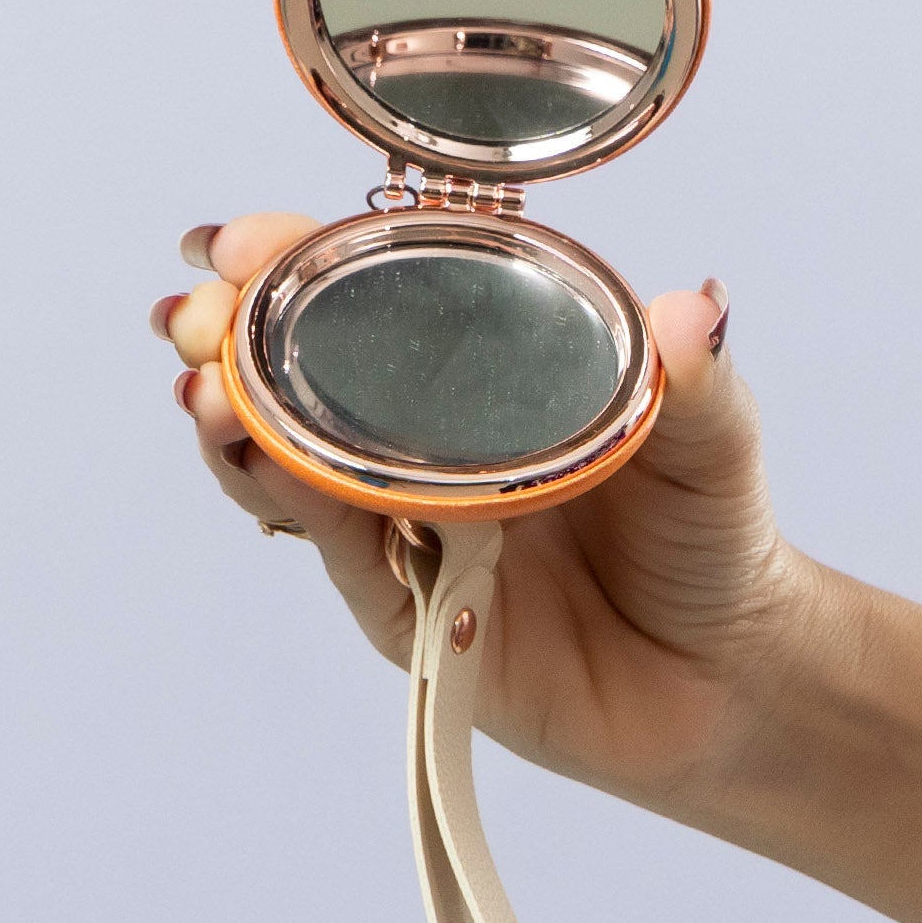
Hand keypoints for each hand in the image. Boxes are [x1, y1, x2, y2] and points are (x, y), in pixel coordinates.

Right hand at [153, 212, 815, 825]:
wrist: (723, 680)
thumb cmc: (713, 541)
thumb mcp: (715, 446)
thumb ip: (701, 382)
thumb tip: (696, 307)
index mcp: (490, 374)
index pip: (379, 295)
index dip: (302, 262)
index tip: (245, 242)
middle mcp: (432, 442)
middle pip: (308, 376)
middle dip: (236, 337)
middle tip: (197, 314)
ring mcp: (410, 525)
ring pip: (295, 465)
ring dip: (240, 424)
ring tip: (208, 392)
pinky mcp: (405, 611)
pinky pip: (344, 551)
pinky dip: (302, 506)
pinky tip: (268, 467)